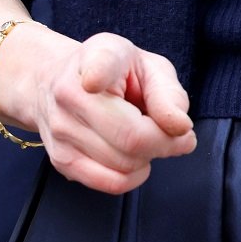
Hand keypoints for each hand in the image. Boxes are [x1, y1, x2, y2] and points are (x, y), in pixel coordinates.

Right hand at [0, 28, 196, 194]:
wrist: (60, 83)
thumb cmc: (115, 74)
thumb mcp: (149, 67)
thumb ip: (169, 94)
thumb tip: (180, 127)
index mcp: (97, 58)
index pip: (96, 66)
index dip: (97, 74)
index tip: (93, 81)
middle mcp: (69, 94)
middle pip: (131, 138)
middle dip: (166, 142)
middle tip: (174, 132)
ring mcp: (61, 130)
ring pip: (125, 166)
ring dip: (149, 158)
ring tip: (145, 136)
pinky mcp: (61, 161)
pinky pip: (112, 183)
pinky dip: (134, 176)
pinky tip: (134, 157)